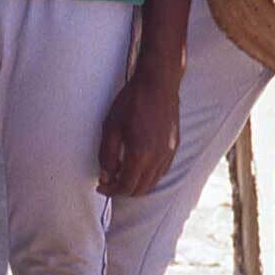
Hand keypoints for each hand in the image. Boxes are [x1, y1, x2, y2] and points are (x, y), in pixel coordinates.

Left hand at [96, 63, 179, 197]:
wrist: (158, 84)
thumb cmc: (132, 102)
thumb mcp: (110, 127)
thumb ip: (107, 155)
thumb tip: (106, 175)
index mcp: (140, 154)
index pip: (126, 186)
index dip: (111, 190)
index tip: (100, 186)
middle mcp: (158, 158)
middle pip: (140, 189)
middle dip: (122, 190)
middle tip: (109, 182)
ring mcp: (169, 154)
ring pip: (152, 182)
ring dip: (136, 184)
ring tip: (121, 175)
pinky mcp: (174, 147)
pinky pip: (161, 171)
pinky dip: (148, 176)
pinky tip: (137, 167)